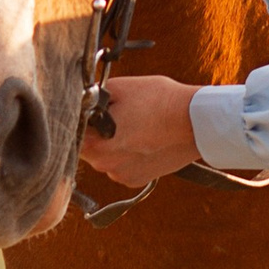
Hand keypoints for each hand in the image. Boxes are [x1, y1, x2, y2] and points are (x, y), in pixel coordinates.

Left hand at [84, 73, 201, 191]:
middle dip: (96, 132)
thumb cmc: (159, 100)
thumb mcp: (119, 87)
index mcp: (96, 145)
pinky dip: (128, 155)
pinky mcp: (137, 180)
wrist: (196, 122)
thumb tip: (81, 100)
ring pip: (106, 157)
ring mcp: (122, 175)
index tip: (90, 109)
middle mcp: (105, 166)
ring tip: (134, 125)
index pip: (72, 133)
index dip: (79, 119)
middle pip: (87, 147)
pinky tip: (143, 139)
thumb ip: (92, 97)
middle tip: (117, 114)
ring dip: (112, 144)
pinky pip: (122, 165)